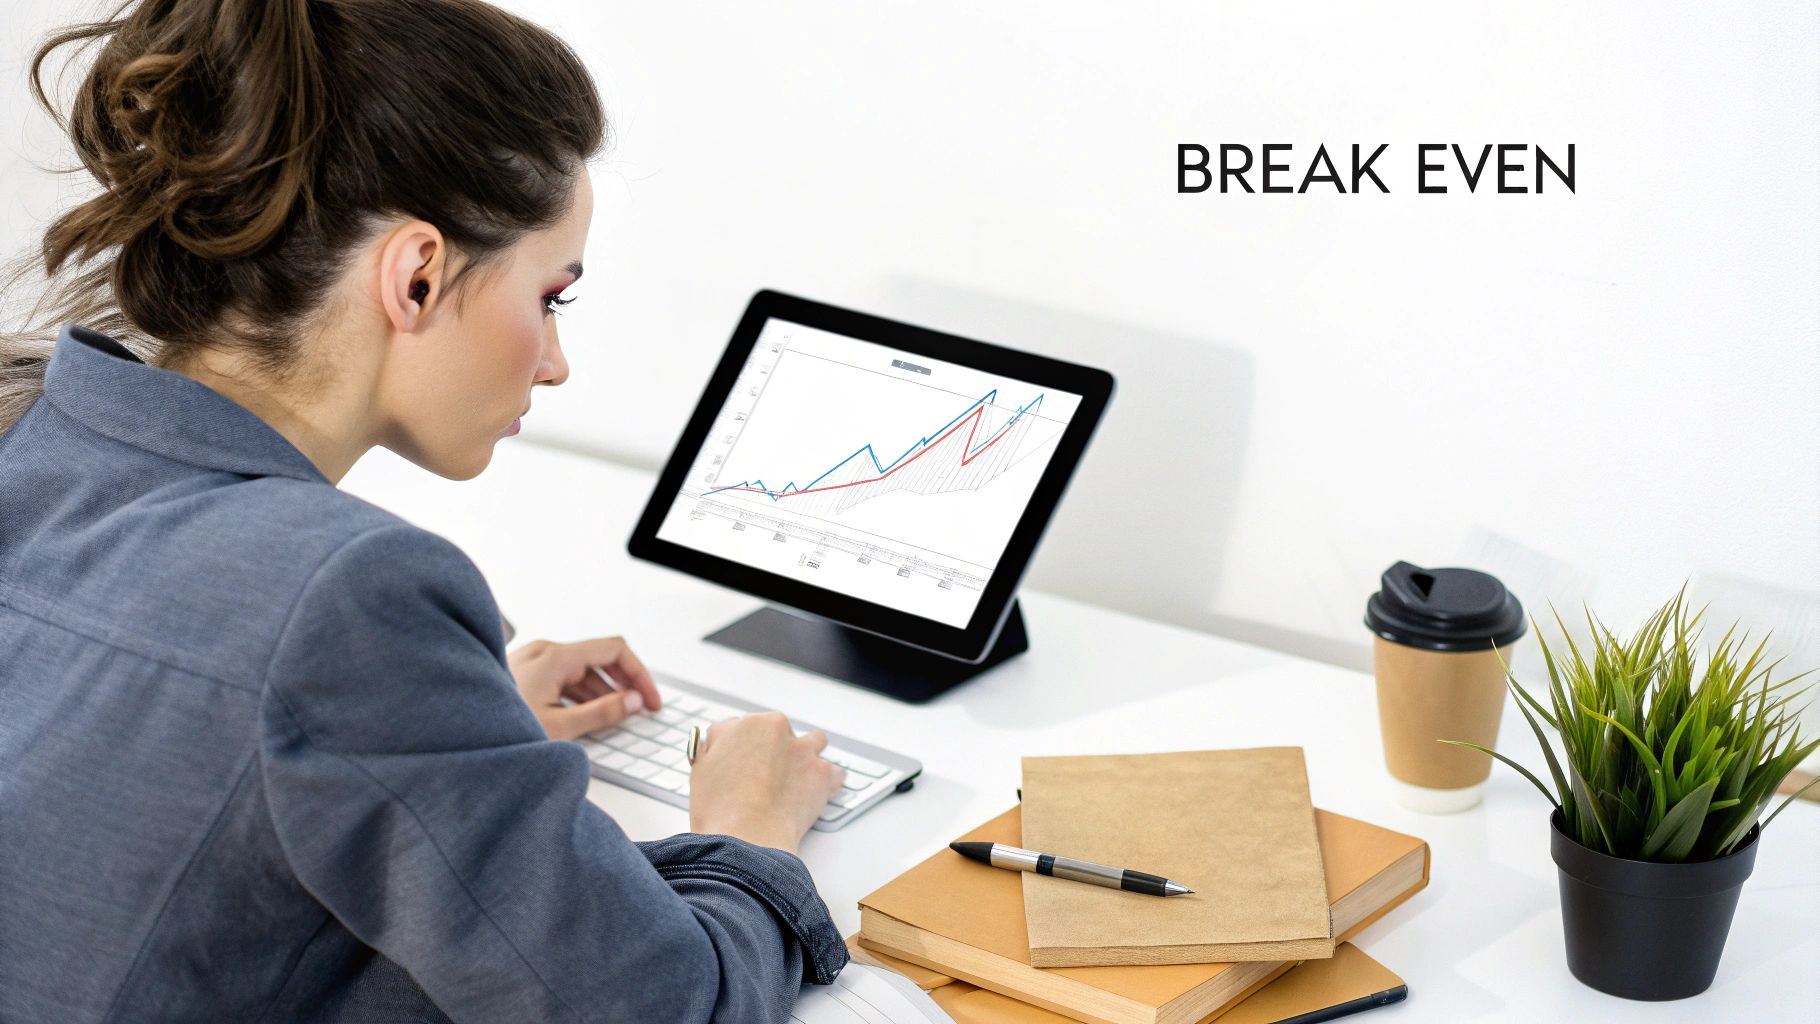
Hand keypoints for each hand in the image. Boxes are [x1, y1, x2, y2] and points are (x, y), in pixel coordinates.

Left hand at [509, 636, 660, 739]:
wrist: (453, 734)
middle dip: (623, 684)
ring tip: (611, 720)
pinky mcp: (521, 673)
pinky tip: (581, 717)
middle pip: (599, 658)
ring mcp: (529, 659)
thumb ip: (604, 712)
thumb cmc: (496, 729)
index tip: (650, 698)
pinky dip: (579, 693)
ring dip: (601, 691)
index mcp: (556, 656)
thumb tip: (634, 701)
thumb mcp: (560, 727)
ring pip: (580, 669)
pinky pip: (561, 676)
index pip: (615, 649)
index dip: (640, 674)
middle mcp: (543, 650)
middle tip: (638, 710)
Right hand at [688, 712, 843, 854]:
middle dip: (774, 750)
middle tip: (766, 777)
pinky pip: (834, 772)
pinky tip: (816, 793)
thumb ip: (713, 750)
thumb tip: (718, 747)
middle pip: (779, 732)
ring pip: (813, 742)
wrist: (746, 837)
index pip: (743, 729)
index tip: (743, 762)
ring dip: (806, 757)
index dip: (741, 749)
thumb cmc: (720, 810)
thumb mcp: (701, 770)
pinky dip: (827, 782)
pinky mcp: (823, 774)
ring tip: (797, 779)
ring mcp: (803, 750)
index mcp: (746, 725)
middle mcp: (777, 729)